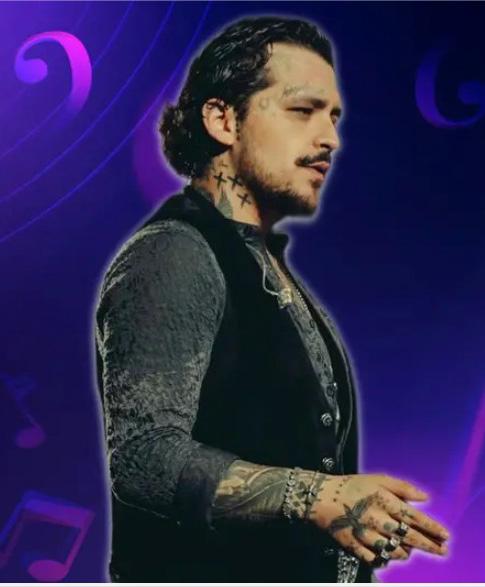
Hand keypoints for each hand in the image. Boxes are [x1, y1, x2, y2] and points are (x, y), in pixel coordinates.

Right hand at [308, 474, 449, 566]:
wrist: (322, 497)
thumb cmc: (353, 486)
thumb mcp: (378, 479)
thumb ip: (402, 487)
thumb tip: (425, 497)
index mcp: (383, 500)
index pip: (413, 517)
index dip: (431, 527)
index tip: (445, 535)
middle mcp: (376, 518)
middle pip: (408, 536)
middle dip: (428, 545)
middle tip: (442, 551)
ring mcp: (364, 533)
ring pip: (392, 550)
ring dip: (405, 552)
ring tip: (409, 550)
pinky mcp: (353, 545)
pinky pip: (374, 558)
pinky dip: (383, 559)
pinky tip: (388, 556)